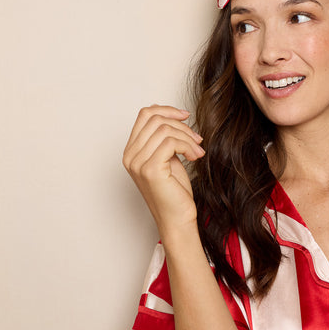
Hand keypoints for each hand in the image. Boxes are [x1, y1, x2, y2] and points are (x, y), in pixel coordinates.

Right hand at [122, 104, 204, 236]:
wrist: (177, 219)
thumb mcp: (168, 158)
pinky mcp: (150, 169)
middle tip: (196, 140)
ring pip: (165, 130)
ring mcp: (138, 163)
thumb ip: (164, 139)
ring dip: (187, 138)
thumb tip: (172, 114)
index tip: (186, 116)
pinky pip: (171, 142)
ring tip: (197, 151)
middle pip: (155, 119)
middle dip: (181, 125)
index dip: (167, 110)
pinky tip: (195, 157)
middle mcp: (130, 156)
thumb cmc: (174, 192)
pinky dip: (187, 146)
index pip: (145, 115)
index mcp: (131, 151)